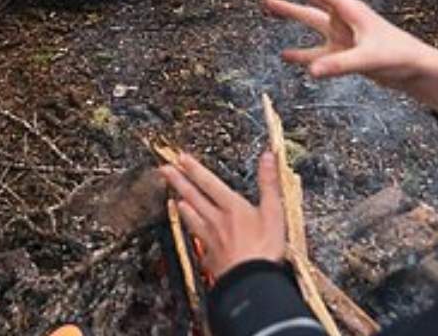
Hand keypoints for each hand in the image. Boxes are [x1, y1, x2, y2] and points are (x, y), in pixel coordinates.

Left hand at [160, 149, 285, 282]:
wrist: (251, 281)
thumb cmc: (264, 249)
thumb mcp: (273, 211)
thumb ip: (269, 183)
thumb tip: (268, 157)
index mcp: (232, 207)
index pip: (209, 183)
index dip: (194, 169)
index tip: (181, 158)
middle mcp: (217, 221)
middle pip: (194, 197)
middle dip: (179, 182)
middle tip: (164, 170)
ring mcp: (211, 240)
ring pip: (193, 218)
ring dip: (184, 207)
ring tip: (175, 198)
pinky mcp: (211, 258)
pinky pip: (198, 241)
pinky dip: (193, 233)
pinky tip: (191, 234)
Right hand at [264, 0, 437, 114]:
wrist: (418, 71)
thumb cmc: (400, 57)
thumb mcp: (369, 59)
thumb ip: (339, 65)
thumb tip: (311, 72)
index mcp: (349, 10)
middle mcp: (343, 19)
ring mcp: (342, 36)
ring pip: (310, 21)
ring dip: (290, 14)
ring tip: (267, 6)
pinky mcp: (344, 54)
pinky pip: (316, 52)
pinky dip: (301, 54)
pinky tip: (286, 55)